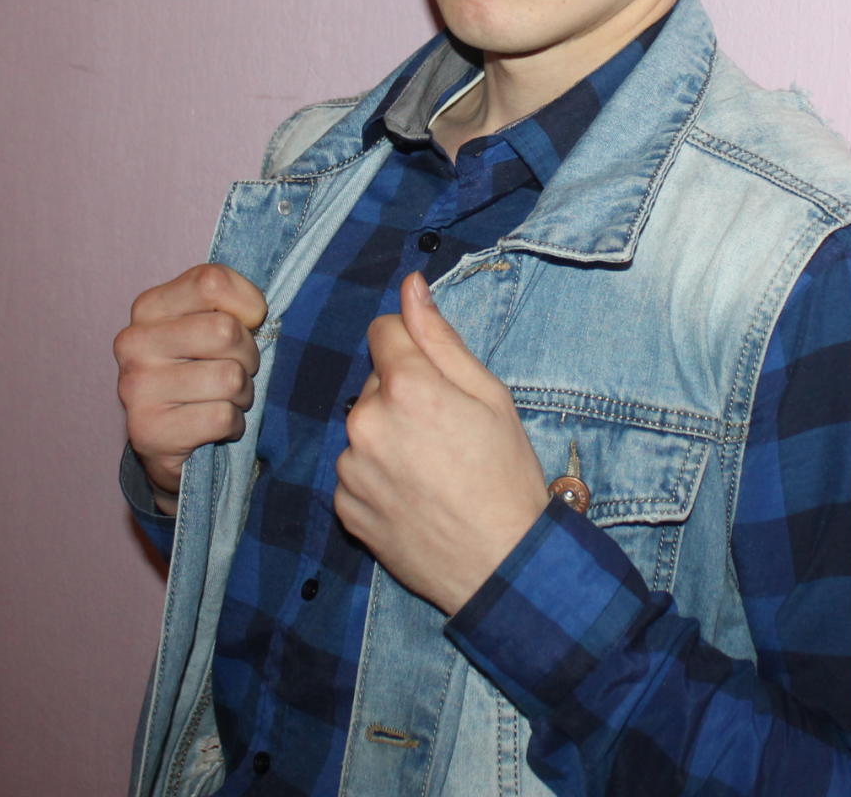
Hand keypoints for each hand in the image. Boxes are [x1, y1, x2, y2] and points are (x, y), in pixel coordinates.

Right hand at [114, 263, 265, 513]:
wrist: (171, 443)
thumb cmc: (202, 372)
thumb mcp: (213, 325)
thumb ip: (229, 302)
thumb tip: (255, 312)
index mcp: (149, 307)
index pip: (212, 281)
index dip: (248, 305)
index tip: (247, 325)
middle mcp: (133, 342)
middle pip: (226, 331)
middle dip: (248, 356)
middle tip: (236, 370)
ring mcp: (136, 388)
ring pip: (229, 377)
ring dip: (242, 395)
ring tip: (224, 400)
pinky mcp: (148, 430)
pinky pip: (222, 417)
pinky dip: (233, 425)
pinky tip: (215, 427)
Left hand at [335, 271, 548, 615]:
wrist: (500, 565)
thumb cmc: (506, 475)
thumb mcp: (490, 396)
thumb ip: (440, 337)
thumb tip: (411, 286)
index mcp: (407, 387)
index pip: (383, 331)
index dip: (412, 347)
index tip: (437, 377)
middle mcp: (366, 423)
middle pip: (375, 382)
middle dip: (403, 395)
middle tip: (447, 431)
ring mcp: (350, 468)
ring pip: (364, 428)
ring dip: (389, 436)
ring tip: (433, 469)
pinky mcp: (344, 507)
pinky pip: (355, 472)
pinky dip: (378, 476)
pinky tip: (415, 495)